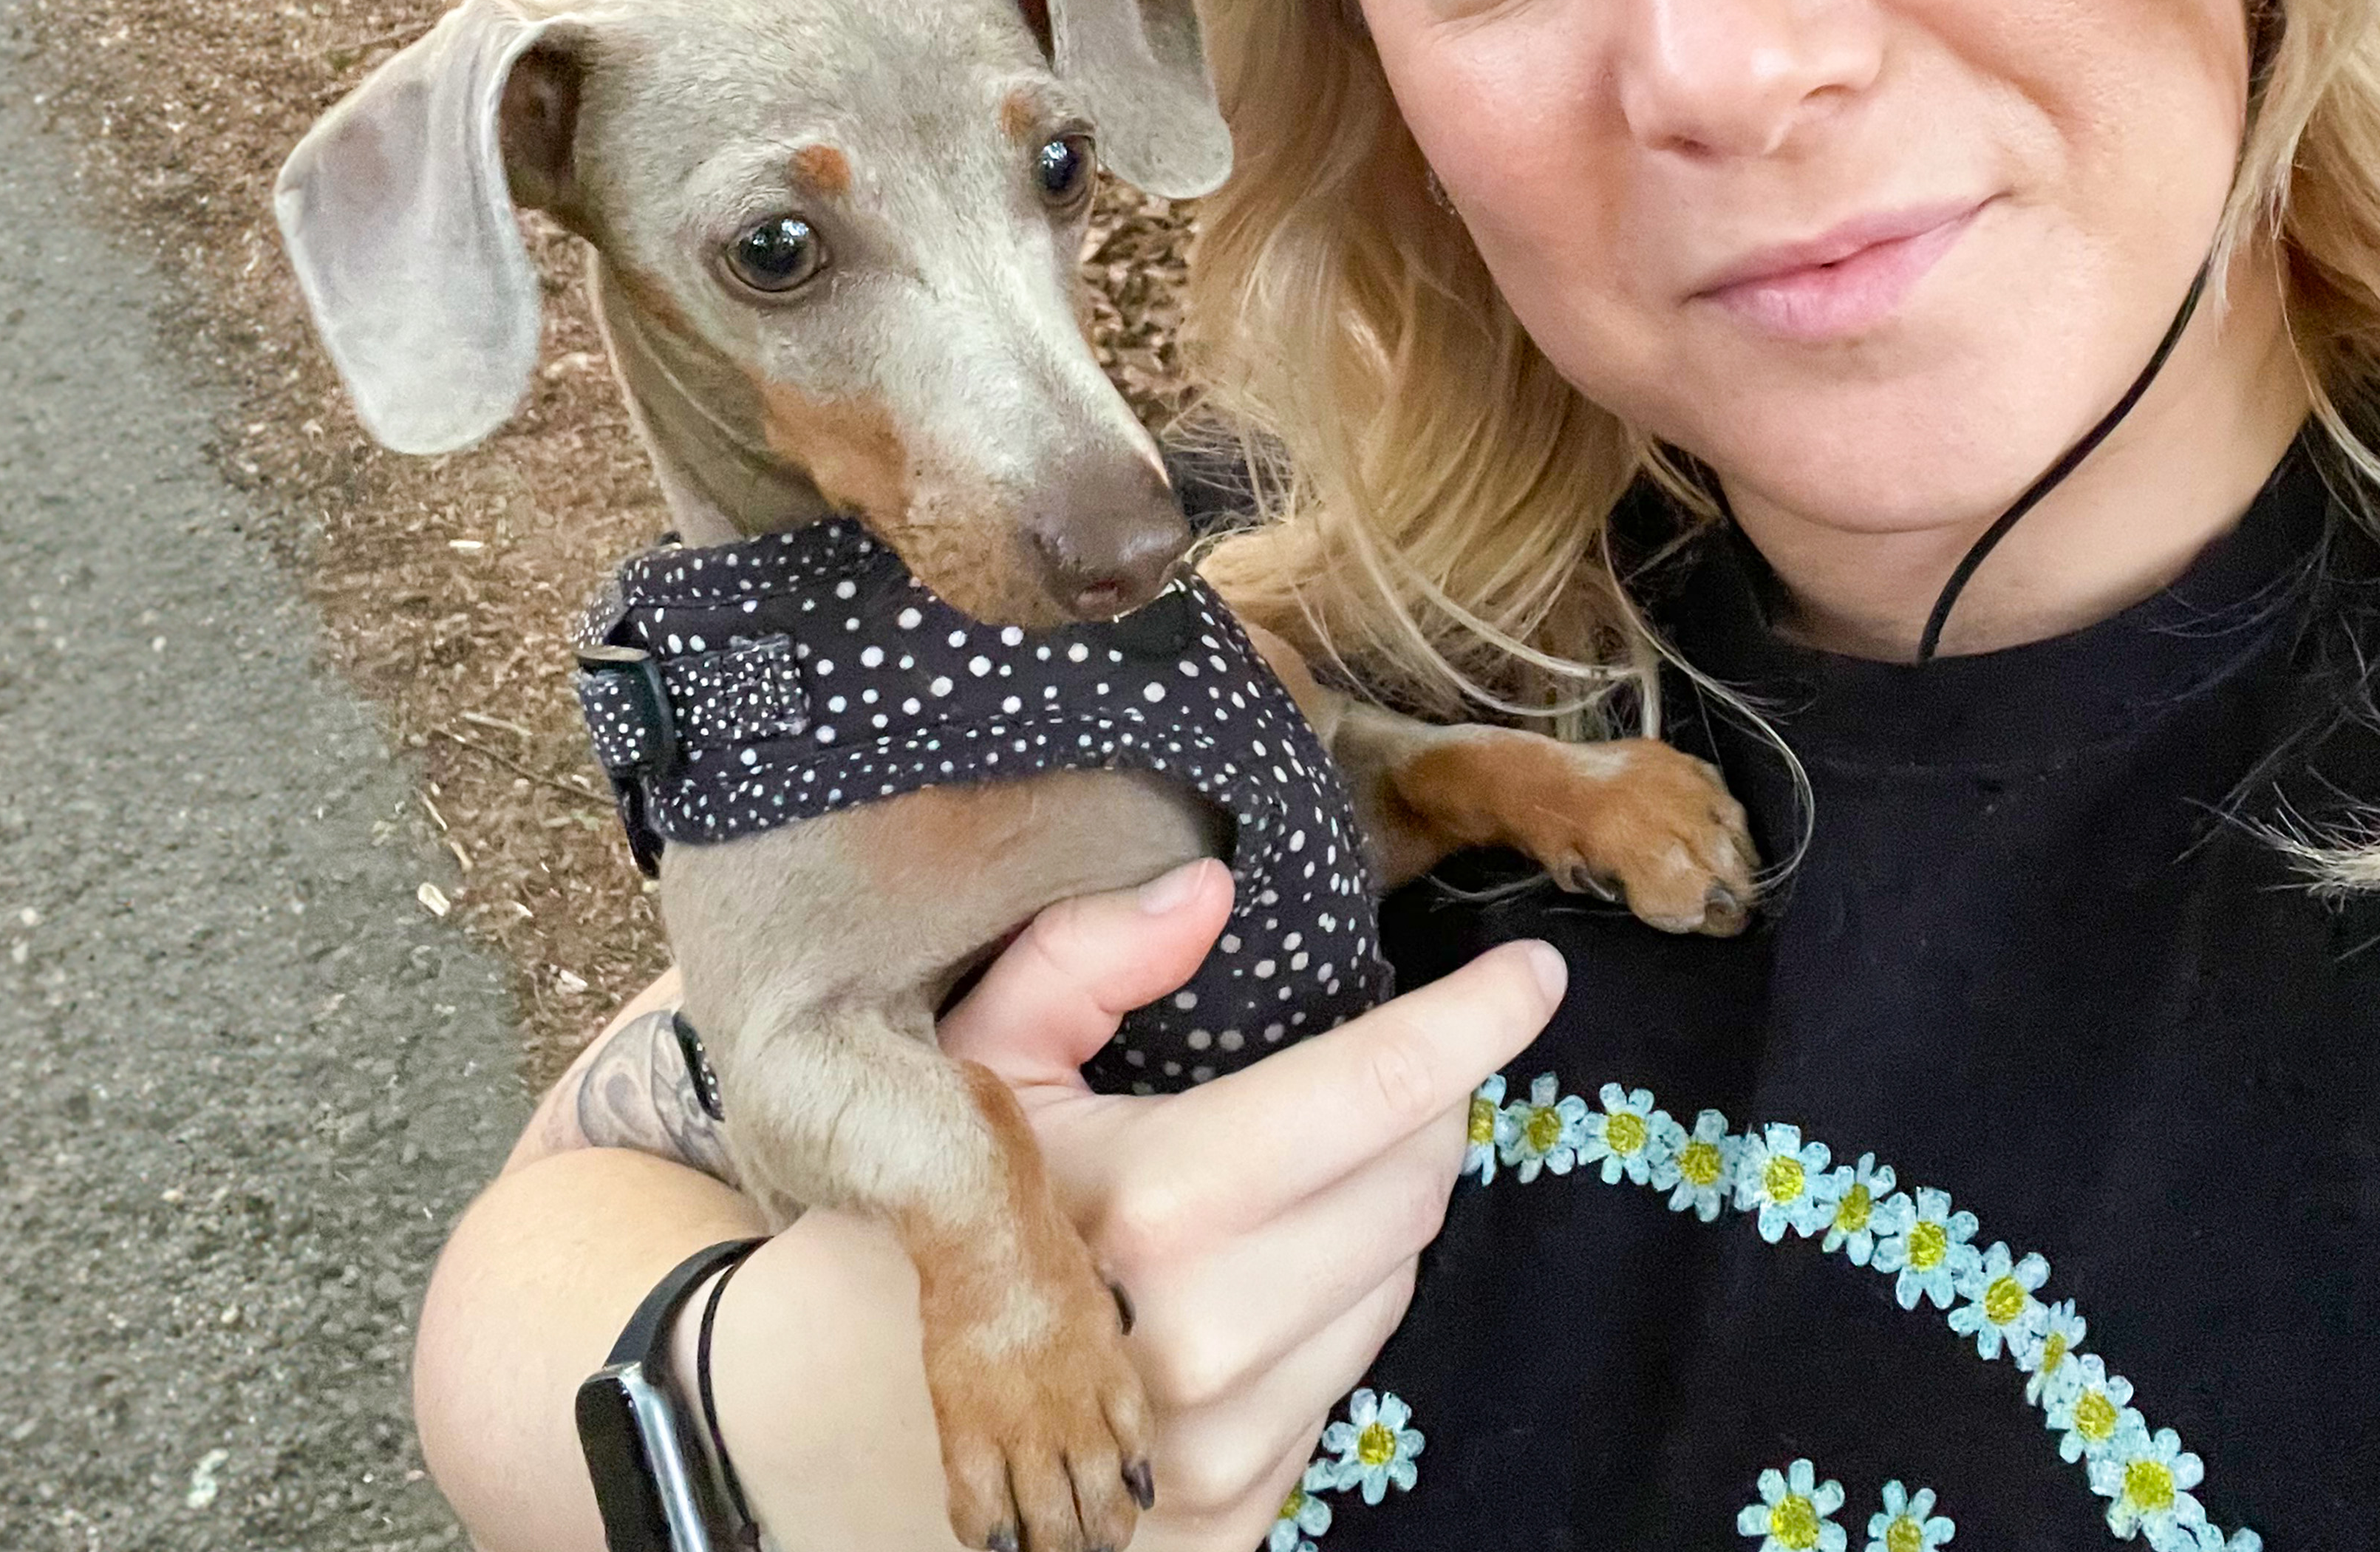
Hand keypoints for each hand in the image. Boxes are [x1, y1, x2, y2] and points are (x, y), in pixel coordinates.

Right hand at [940, 860, 1564, 1541]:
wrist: (844, 1416)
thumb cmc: (927, 1212)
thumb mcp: (981, 1059)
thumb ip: (1090, 957)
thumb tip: (1214, 891)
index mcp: (1151, 1205)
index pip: (1379, 1094)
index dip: (1476, 1021)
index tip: (1535, 975)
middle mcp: (1202, 1339)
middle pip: (1413, 1187)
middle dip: (1413, 1115)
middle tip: (1359, 1085)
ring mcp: (1222, 1449)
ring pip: (1394, 1286)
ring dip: (1371, 1219)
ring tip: (1274, 1194)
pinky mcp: (1230, 1522)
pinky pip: (1346, 1386)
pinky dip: (1324, 1318)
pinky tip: (1247, 1288)